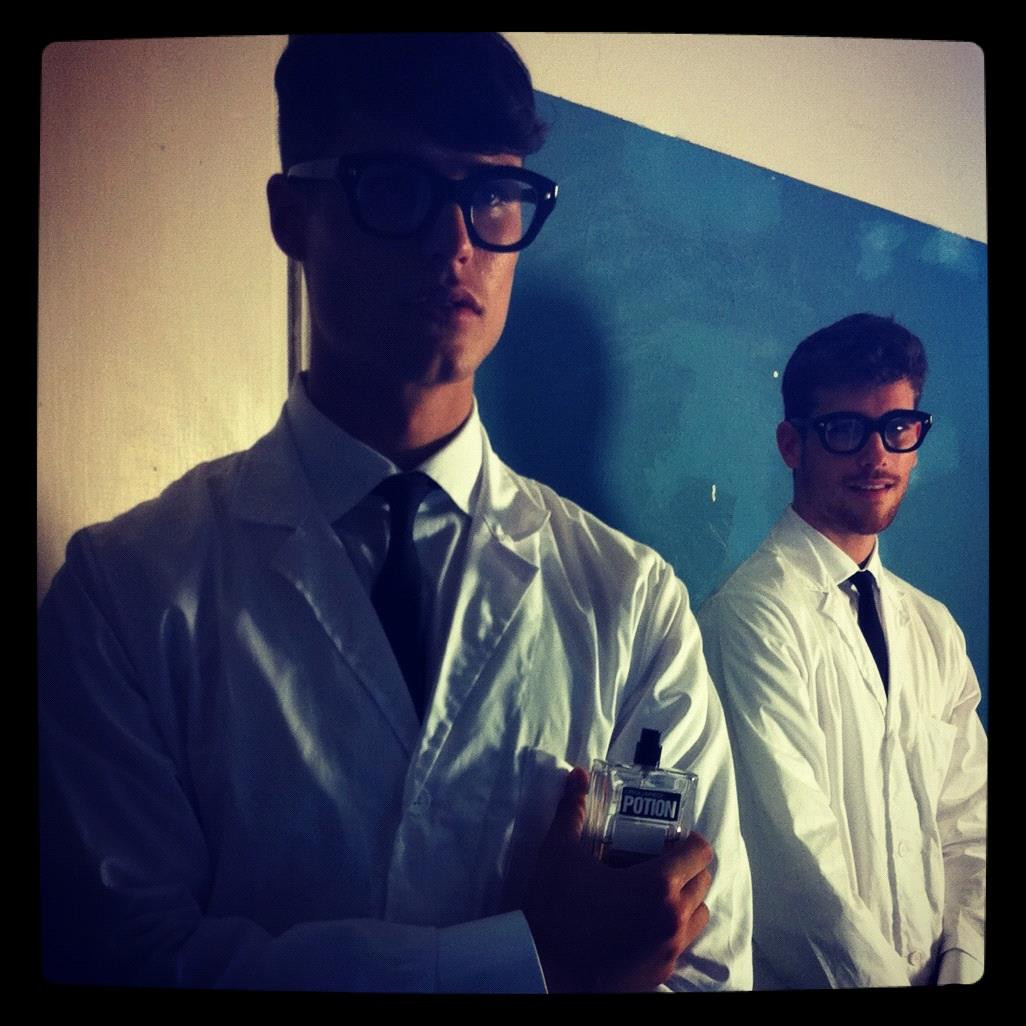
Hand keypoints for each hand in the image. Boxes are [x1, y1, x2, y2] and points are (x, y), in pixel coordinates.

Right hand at [523, 767, 712, 991]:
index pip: (700, 853)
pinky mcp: (659, 974)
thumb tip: (578, 775)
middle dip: (685, 866)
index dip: (688, 839)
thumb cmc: (554, 911)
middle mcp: (673, 919)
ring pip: (697, 916)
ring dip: (683, 899)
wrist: (541, 972)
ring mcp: (669, 950)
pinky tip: (637, 922)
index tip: (666, 836)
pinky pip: (681, 944)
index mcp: (658, 886)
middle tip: (654, 859)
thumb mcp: (559, 853)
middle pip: (702, 882)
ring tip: (649, 893)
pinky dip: (671, 928)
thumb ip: (573, 810)